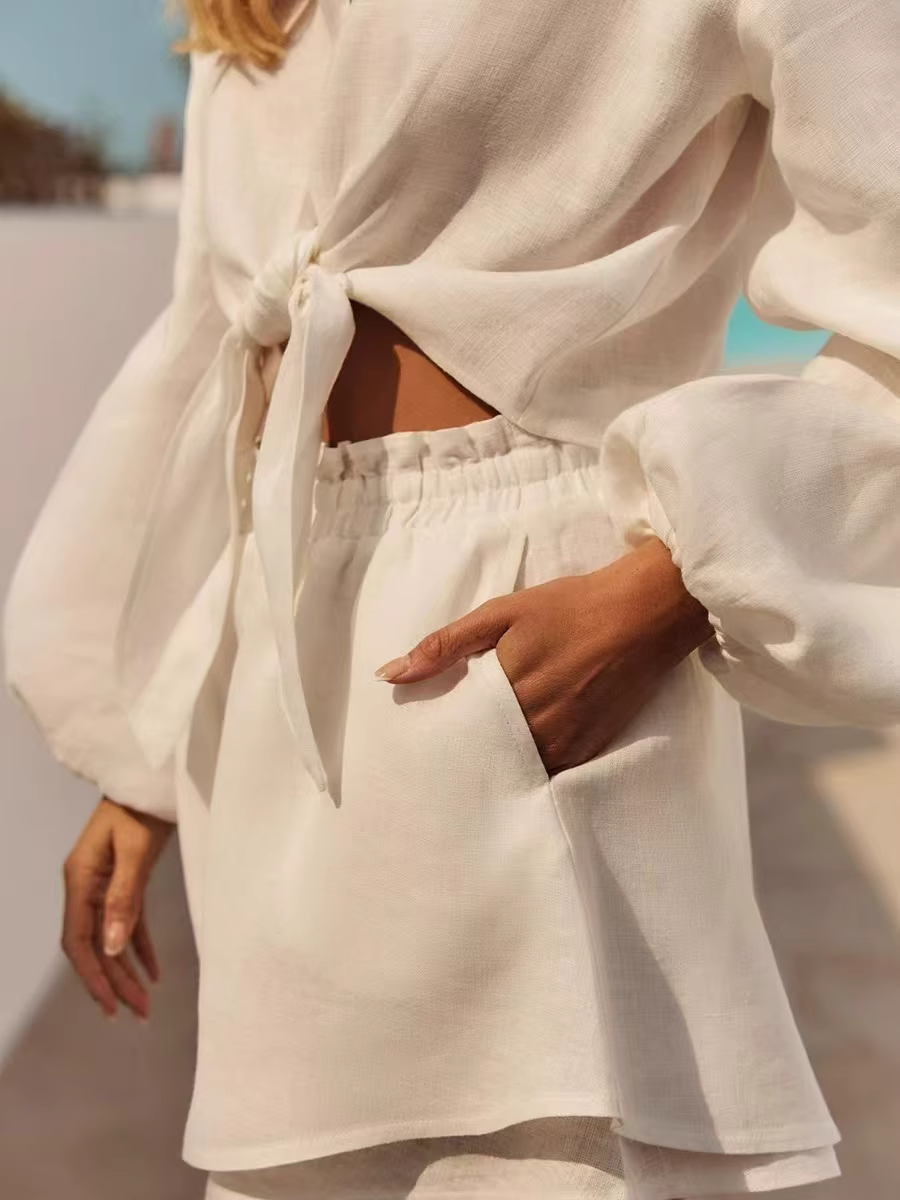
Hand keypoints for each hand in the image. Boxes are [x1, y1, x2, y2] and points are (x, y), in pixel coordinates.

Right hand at [61, 796, 173, 1021]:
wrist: (152, 780)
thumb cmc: (141, 809)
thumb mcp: (134, 851)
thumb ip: (123, 898)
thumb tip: (111, 947)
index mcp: (80, 880)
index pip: (77, 940)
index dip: (92, 976)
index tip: (110, 1006)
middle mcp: (87, 887)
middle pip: (94, 945)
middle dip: (113, 982)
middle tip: (137, 1015)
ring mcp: (104, 885)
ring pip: (111, 938)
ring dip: (126, 971)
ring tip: (145, 1004)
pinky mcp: (125, 882)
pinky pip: (128, 923)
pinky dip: (138, 947)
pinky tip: (152, 971)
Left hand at [374, 536, 713, 774]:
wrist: (645, 613)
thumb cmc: (570, 607)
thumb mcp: (501, 613)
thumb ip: (446, 646)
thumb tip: (389, 675)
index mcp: (506, 690)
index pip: (454, 732)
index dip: (435, 739)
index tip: (416, 743)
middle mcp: (534, 725)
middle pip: (482, 756)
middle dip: (461, 757)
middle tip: (436, 761)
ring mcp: (564, 742)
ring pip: (513, 769)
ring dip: (493, 767)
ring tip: (471, 764)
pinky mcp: (588, 750)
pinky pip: (547, 772)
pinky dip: (527, 769)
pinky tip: (514, 761)